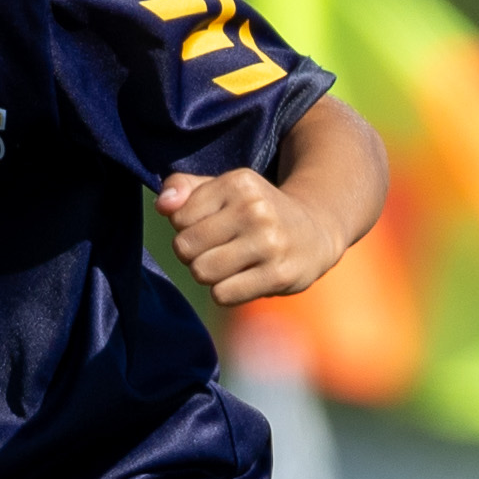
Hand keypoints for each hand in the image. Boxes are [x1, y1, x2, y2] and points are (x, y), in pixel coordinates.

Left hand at [157, 166, 346, 307]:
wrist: (317, 232)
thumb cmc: (257, 211)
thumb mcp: (226, 189)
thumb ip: (185, 189)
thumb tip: (162, 205)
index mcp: (239, 183)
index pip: (178, 217)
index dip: (187, 227)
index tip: (211, 227)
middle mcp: (255, 210)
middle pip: (185, 247)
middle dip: (193, 254)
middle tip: (217, 250)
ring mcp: (269, 244)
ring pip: (201, 272)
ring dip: (209, 274)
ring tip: (229, 265)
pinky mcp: (279, 276)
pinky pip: (223, 294)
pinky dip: (226, 292)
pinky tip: (243, 280)